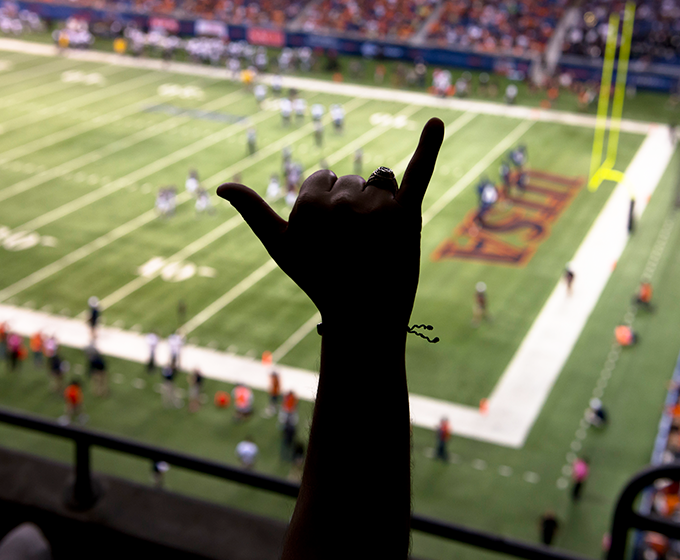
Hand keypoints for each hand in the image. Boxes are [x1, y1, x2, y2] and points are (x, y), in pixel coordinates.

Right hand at [217, 118, 443, 327]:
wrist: (363, 314)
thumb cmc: (317, 278)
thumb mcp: (279, 246)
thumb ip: (252, 210)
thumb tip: (220, 187)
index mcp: (310, 203)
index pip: (323, 179)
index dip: (326, 208)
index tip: (330, 237)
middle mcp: (343, 200)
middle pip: (351, 181)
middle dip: (352, 207)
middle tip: (354, 245)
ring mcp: (377, 207)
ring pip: (379, 182)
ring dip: (378, 203)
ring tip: (376, 240)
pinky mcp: (408, 215)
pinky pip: (419, 173)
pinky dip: (430, 146)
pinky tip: (437, 124)